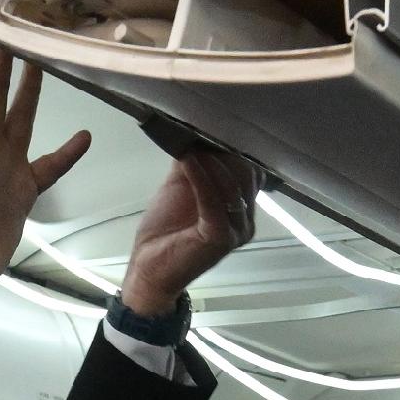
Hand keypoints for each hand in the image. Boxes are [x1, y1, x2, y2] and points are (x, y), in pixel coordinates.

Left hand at [116, 141, 258, 318]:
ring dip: (211, 163)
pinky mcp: (221, 237)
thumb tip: (195, 132)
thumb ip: (194, 164)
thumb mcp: (180, 188)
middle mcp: (246, 219)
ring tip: (190, 150)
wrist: (149, 268)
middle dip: (222, 154)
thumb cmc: (165, 231)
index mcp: (241, 208)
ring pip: (233, 185)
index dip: (232, 150)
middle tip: (198, 139)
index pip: (250, 170)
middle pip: (246, 174)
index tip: (210, 131)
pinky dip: (201, 177)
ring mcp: (236, 230)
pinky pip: (214, 200)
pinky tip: (187, 161)